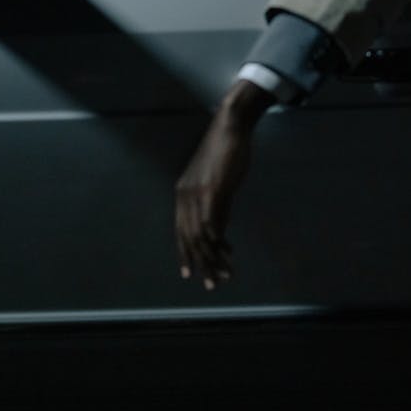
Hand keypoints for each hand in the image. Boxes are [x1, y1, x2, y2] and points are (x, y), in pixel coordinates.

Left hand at [175, 80, 272, 289]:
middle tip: (212, 283)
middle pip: (190, 238)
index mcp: (182, 192)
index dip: (185, 253)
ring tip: (225, 275)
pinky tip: (227, 253)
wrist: (230, 127)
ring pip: (201, 236)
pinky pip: (212, 223)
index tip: (190, 273)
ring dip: (214, 259)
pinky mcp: (213, 190)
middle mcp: (185, 195)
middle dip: (201, 264)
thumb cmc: (225, 151)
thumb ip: (214, 204)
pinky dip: (219, 242)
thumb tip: (218, 230)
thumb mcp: (215, 181)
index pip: (180, 231)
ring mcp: (197, 193)